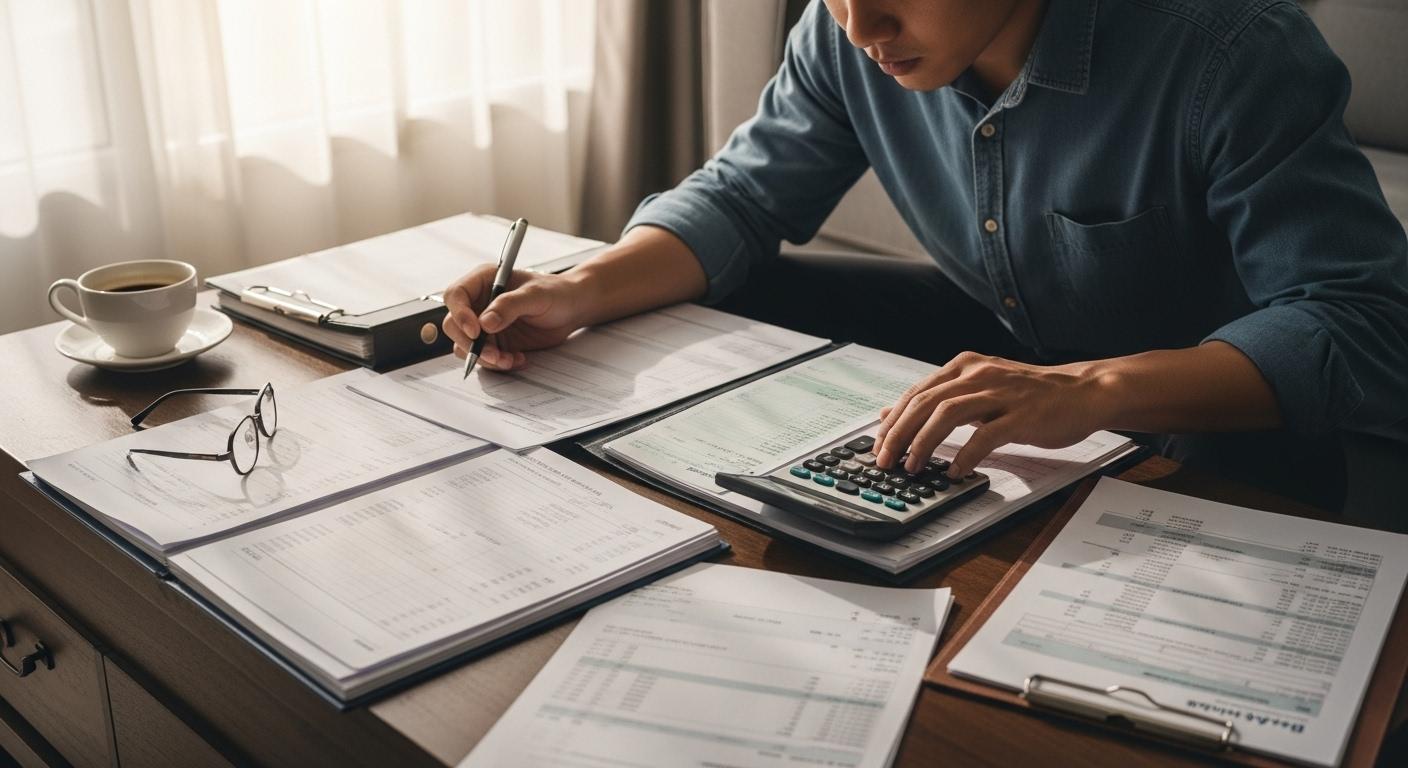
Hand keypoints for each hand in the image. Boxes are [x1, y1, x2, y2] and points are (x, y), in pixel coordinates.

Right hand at [440, 266, 588, 370]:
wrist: (571, 309)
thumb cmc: (556, 292)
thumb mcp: (536, 295)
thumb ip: (510, 306)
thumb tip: (486, 322)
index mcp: (484, 281)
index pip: (456, 295)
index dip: (460, 315)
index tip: (476, 332)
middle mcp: (479, 303)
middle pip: (454, 325)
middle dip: (471, 344)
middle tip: (493, 354)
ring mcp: (485, 325)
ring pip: (466, 346)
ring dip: (485, 358)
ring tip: (509, 359)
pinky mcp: (495, 342)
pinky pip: (485, 358)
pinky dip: (498, 363)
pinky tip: (517, 359)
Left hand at [873, 352, 1104, 477]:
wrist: (1083, 392)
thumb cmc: (1030, 395)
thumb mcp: (978, 391)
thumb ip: (938, 400)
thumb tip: (890, 413)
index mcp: (965, 367)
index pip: (916, 393)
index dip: (893, 420)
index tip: (879, 445)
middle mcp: (978, 375)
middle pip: (925, 402)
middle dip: (900, 434)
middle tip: (886, 460)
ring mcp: (1000, 394)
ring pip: (948, 415)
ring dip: (924, 443)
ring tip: (913, 467)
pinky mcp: (1021, 415)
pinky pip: (985, 436)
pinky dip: (965, 456)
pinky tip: (955, 472)